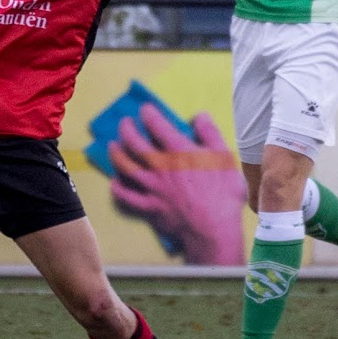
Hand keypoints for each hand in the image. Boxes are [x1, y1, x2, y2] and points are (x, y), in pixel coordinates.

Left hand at [106, 103, 245, 265]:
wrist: (213, 229)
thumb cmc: (223, 194)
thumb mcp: (225, 158)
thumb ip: (210, 134)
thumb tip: (199, 115)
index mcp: (178, 151)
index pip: (157, 125)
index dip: (148, 113)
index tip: (145, 109)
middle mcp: (159, 166)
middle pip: (134, 143)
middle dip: (126, 129)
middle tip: (125, 122)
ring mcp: (151, 187)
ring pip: (125, 166)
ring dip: (116, 153)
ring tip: (113, 146)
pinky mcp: (148, 206)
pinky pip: (126, 196)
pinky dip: (118, 187)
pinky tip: (115, 182)